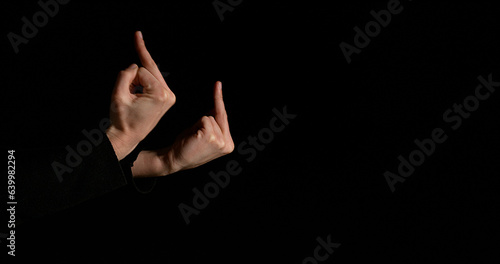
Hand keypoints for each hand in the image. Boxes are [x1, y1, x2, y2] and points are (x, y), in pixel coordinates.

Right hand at [106, 31, 175, 159]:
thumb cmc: (122, 119)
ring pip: (150, 74)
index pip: (140, 71)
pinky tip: (136, 82)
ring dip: (138, 78)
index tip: (125, 90)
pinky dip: (142, 81)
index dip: (128, 79)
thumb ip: (125, 76)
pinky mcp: (166, 99)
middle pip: (150, 69)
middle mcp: (168, 94)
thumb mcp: (118, 95)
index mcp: (160, 94)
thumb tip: (134, 65)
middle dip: (141, 56)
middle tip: (137, 34)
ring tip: (130, 91)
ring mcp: (169, 97)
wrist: (128, 137)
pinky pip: (152, 81)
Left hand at [131, 81, 233, 176]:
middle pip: (218, 116)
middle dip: (206, 120)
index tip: (218, 83)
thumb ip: (213, 122)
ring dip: (199, 125)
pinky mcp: (211, 137)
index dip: (219, 100)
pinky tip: (194, 137)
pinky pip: (205, 119)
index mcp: (229, 144)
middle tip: (195, 136)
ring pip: (210, 118)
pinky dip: (197, 125)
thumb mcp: (203, 133)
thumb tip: (216, 106)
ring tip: (194, 139)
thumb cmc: (187, 146)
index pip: (225, 118)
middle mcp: (228, 144)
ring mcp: (220, 141)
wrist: (174, 160)